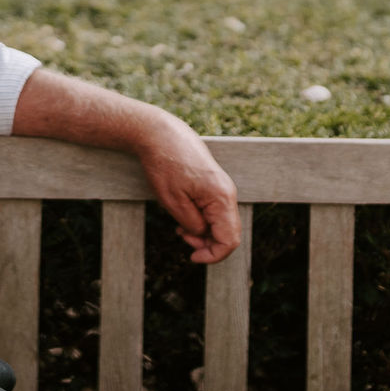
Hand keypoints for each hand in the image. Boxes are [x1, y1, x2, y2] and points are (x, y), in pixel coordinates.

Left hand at [135, 118, 241, 264]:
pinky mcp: (214, 183)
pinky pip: (215, 209)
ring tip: (180, 229)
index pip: (230, 240)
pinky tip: (184, 217)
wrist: (160, 133)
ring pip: (221, 222)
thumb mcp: (173, 202)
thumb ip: (192, 224)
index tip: (192, 257)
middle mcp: (227, 192)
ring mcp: (222, 186)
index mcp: (221, 198)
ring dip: (203, 232)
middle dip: (207, 243)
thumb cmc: (164, 164)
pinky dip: (202, 219)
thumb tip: (203, 235)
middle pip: (228, 233)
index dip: (213, 255)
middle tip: (182, 238)